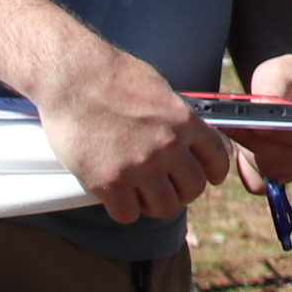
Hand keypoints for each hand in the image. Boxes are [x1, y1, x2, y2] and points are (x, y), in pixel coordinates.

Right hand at [33, 38, 232, 223]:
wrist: (74, 78)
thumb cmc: (113, 77)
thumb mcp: (160, 91)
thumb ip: (177, 118)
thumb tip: (188, 136)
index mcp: (185, 121)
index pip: (217, 158)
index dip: (214, 172)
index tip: (210, 177)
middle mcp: (168, 146)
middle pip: (193, 189)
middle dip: (183, 191)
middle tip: (169, 187)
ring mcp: (139, 166)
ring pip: (164, 208)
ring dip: (155, 204)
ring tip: (143, 195)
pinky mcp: (109, 182)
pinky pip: (128, 214)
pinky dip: (125, 209)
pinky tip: (118, 198)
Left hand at [225, 53, 291, 194]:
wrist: (287, 85)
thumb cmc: (286, 77)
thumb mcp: (280, 73)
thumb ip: (273, 89)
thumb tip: (263, 109)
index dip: (278, 133)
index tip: (255, 125)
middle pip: (282, 157)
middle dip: (254, 140)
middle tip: (230, 123)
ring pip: (268, 170)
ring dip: (250, 151)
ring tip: (241, 129)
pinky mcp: (285, 176)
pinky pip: (259, 184)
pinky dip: (247, 169)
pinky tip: (244, 148)